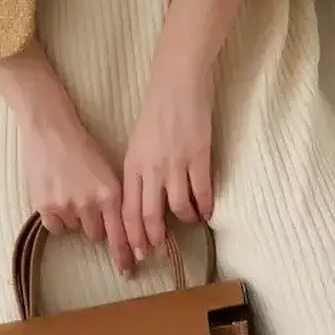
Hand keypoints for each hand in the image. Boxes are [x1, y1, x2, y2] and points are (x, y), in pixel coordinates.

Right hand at [17, 98, 135, 276]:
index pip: (120, 233)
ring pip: (74, 228)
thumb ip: (112, 198)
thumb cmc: (81, 146)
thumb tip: (117, 225)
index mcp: (110, 192)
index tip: (128, 268)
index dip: (125, 253)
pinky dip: (56, 217)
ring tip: (68, 190)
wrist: (50, 129)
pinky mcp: (44, 206)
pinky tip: (55, 195)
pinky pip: (55, 227)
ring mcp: (66, 206)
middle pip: (96, 233)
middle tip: (86, 202)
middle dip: (94, 223)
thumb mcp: (106, 170)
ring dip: (74, 217)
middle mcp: (90, 203)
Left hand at [122, 56, 215, 259]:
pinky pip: (202, 192)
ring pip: (178, 207)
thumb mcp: (138, 142)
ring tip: (190, 222)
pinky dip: (205, 207)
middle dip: (153, 239)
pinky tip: (208, 212)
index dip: (131, 235)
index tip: (137, 252)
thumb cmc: (157, 108)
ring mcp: (175, 163)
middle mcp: (151, 168)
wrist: (177, 81)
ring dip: (185, 220)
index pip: (127, 209)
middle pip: (149, 215)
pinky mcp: (199, 156)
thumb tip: (144, 198)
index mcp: (132, 164)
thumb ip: (140, 170)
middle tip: (158, 252)